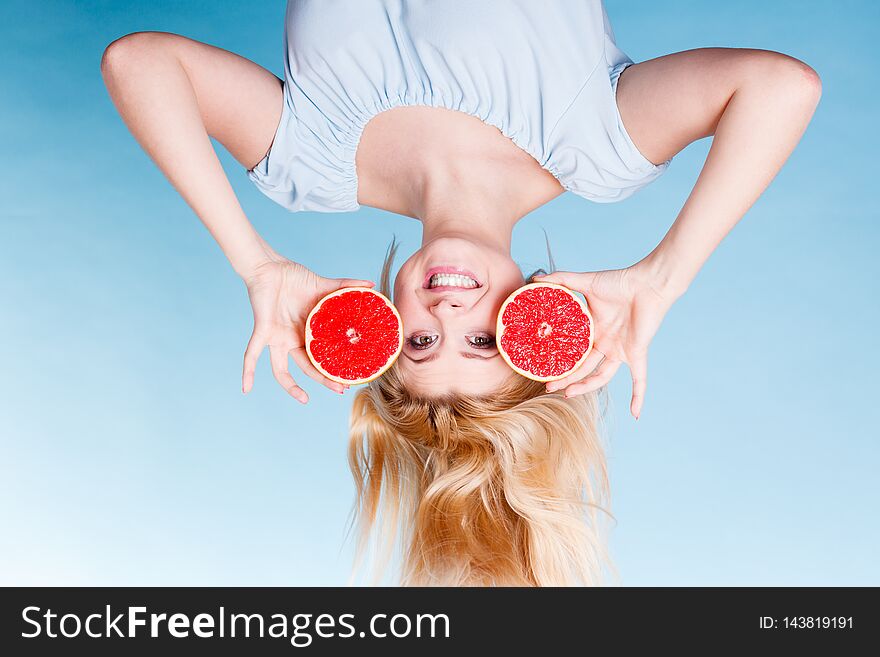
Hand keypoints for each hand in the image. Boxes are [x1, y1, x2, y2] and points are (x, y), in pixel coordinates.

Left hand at [241, 258, 374, 401]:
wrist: (270, 266)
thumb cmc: (294, 276)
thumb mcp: (324, 285)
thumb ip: (346, 286)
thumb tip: (371, 285)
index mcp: (308, 333)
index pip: (322, 356)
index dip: (334, 368)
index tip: (350, 379)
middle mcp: (293, 340)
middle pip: (308, 367)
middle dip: (324, 380)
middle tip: (340, 389)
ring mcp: (277, 338)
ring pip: (281, 370)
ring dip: (290, 387)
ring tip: (304, 400)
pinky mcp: (263, 332)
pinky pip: (252, 354)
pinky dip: (248, 371)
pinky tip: (246, 388)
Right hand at [535, 263, 680, 418]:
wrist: (648, 282)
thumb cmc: (620, 281)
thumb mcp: (586, 282)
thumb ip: (561, 279)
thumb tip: (535, 279)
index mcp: (593, 330)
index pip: (573, 351)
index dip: (559, 361)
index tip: (543, 370)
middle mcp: (605, 344)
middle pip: (582, 368)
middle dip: (566, 379)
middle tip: (548, 387)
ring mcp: (621, 351)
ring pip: (601, 376)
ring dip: (586, 387)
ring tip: (568, 394)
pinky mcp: (637, 353)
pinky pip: (640, 379)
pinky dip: (638, 396)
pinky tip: (636, 414)